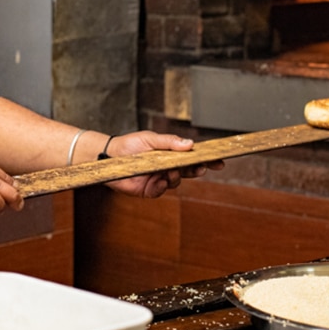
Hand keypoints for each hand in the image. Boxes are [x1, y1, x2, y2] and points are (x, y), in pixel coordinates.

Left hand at [104, 131, 223, 197]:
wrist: (109, 157)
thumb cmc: (130, 145)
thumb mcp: (151, 138)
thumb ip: (170, 142)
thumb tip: (190, 144)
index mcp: (171, 153)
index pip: (192, 157)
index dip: (206, 160)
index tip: (219, 161)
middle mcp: (167, 167)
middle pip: (189, 171)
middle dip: (197, 170)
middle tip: (202, 167)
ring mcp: (159, 178)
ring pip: (176, 181)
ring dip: (176, 177)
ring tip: (170, 171)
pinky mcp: (149, 189)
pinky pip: (161, 191)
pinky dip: (162, 186)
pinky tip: (158, 180)